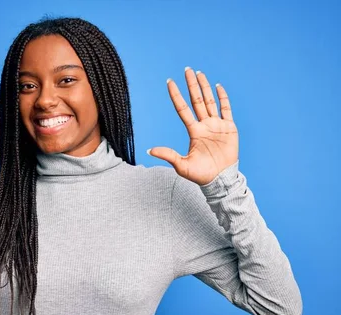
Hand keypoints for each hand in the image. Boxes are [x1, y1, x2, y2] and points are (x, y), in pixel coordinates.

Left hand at [148, 67, 238, 185]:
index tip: (169, 82)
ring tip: (199, 73)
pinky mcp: (230, 128)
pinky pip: (226, 109)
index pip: (183, 109)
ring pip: (209, 101)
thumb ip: (168, 155)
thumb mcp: (181, 165)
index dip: (176, 95)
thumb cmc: (200, 175)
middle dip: (191, 85)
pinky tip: (218, 86)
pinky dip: (223, 97)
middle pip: (196, 100)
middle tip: (187, 70)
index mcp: (193, 131)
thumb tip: (149, 151)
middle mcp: (204, 125)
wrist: (220, 180)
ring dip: (205, 87)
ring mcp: (217, 125)